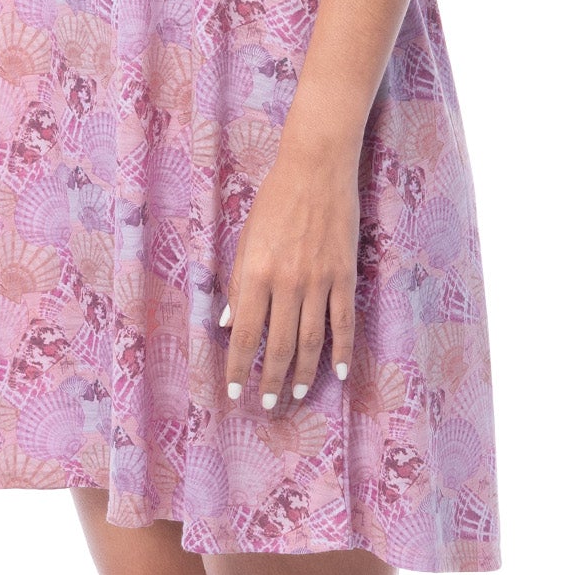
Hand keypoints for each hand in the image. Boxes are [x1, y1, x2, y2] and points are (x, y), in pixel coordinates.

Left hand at [223, 143, 357, 410]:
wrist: (317, 168)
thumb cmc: (274, 199)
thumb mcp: (246, 238)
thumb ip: (239, 282)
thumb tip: (231, 323)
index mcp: (256, 274)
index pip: (245, 334)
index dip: (239, 366)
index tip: (235, 391)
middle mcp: (287, 283)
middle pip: (278, 345)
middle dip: (271, 380)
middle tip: (268, 406)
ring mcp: (319, 281)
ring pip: (311, 340)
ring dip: (303, 373)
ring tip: (296, 395)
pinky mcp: (344, 275)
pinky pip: (343, 322)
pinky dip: (342, 350)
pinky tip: (340, 372)